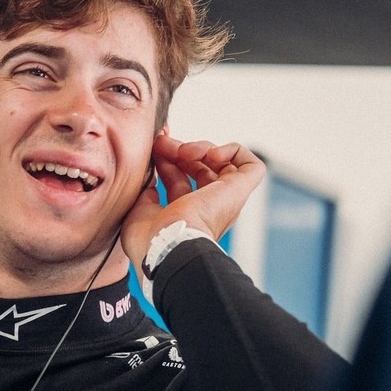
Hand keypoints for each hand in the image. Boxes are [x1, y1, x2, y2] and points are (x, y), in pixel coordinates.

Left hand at [121, 134, 265, 281]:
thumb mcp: (138, 210)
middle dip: (179, 150)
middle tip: (163, 144)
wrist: (167, 245)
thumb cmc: (150, 239)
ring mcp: (225, 200)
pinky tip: (211, 154)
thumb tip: (150, 176)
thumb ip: (145, 193)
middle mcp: (209, 209)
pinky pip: (251, 166)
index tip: (154, 148)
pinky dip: (233, 151)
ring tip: (185, 150)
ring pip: (223, 164)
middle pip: (200, 169)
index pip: (180, 180)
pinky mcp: (239, 191)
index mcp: (185, 216)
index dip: (167, 160)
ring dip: (202, 148)